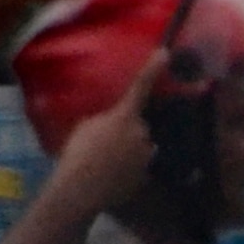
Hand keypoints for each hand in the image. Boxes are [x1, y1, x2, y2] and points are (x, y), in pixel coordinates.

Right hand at [51, 63, 162, 212]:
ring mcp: (146, 157)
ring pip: (141, 148)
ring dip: (129, 151)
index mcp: (125, 116)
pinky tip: (110, 179)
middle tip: (104, 143)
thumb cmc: (78, 153)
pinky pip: (138, 168)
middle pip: (139, 126)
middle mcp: (142, 133)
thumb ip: (103, 120)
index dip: (153, 68)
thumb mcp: (84, 127)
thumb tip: (110, 124)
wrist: (81, 190)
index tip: (164, 52)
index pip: (140, 86)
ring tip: (106, 163)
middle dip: (127, 131)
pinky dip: (128, 171)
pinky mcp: (144, 177)